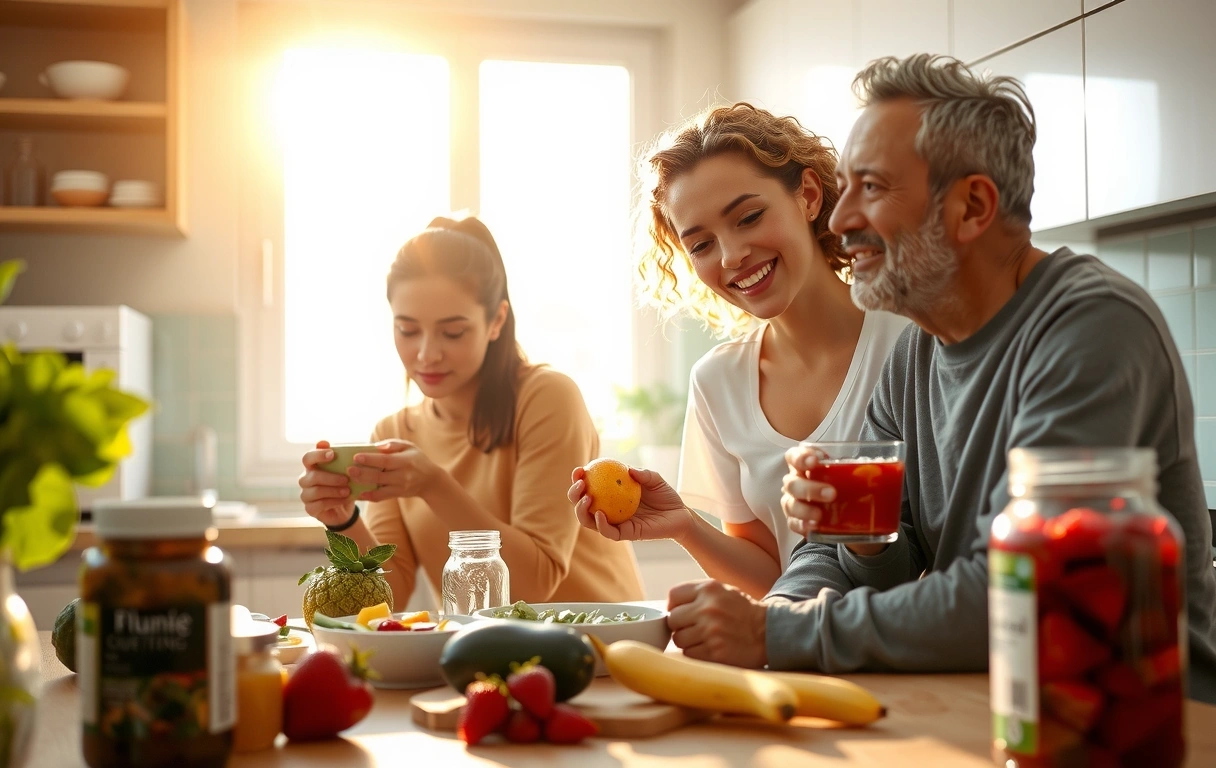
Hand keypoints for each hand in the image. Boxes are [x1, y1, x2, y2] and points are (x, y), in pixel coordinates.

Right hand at [299, 440, 355, 526]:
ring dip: (333, 490)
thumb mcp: (347, 471)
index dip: (318, 455)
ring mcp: (306, 495)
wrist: (345, 507)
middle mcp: (305, 479)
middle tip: (347, 479)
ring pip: (315, 491)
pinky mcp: (310, 509)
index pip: (308, 457)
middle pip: (312, 475)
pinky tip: (345, 499)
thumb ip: (345, 458)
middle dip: (331, 477)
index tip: (333, 454)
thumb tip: (356, 447)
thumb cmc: (344, 484)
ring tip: (348, 490)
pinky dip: (334, 501)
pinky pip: (319, 504)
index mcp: (312, 467)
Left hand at [344, 439, 441, 501]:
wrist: (431, 481)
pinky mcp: (397, 495)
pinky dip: (368, 497)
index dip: (370, 459)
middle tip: (349, 470)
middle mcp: (402, 475)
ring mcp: (399, 487)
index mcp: (405, 461)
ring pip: (378, 489)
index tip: (356, 456)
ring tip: (349, 481)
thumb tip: (376, 446)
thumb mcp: (409, 447)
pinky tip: (357, 494)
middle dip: (362, 473)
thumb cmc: (417, 459)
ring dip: (362, 486)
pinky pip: (380, 497)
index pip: (385, 460)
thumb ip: (393, 444)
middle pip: (379, 476)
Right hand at [567, 465, 692, 541]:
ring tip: (586, 498)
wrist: (681, 515)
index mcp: (611, 495)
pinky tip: (599, 513)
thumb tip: (627, 469)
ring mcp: (616, 523)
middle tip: (579, 484)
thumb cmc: (666, 495)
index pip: (589, 488)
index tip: (579, 470)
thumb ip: (643, 474)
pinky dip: (601, 524)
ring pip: (590, 521)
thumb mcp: (655, 479)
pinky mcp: (626, 534)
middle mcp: (610, 510)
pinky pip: (609, 532)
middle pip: (582, 505)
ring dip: (582, 511)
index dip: (579, 480)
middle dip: (574, 495)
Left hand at [666, 579, 766, 667]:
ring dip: (688, 642)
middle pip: (673, 619)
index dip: (674, 606)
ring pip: (679, 639)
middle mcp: (708, 608)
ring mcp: (711, 631)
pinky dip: (696, 654)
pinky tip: (709, 649)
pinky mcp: (714, 653)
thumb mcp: (724, 591)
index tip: (680, 613)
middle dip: (680, 626)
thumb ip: (698, 594)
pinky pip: (689, 654)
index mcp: (709, 589)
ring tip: (704, 639)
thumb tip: (669, 607)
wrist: (769, 632)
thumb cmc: (743, 612)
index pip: (674, 595)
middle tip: (693, 628)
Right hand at [782, 445, 887, 555]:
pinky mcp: (798, 521)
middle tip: (832, 494)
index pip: (794, 456)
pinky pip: (793, 524)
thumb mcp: (857, 476)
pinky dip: (801, 526)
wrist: (852, 516)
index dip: (801, 457)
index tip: (816, 461)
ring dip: (805, 509)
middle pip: (792, 482)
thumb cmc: (850, 488)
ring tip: (820, 516)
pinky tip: (813, 528)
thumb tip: (897, 464)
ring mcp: (794, 502)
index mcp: (807, 465)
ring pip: (789, 504)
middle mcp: (796, 482)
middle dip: (811, 488)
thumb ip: (866, 468)